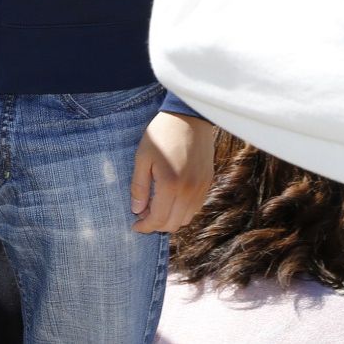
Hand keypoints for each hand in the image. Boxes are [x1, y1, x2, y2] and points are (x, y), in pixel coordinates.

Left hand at [129, 112, 217, 232]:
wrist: (189, 116)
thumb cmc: (162, 134)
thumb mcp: (143, 157)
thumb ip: (139, 186)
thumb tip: (137, 210)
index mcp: (170, 184)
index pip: (158, 220)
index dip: (145, 227)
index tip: (135, 225)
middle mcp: (189, 190)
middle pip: (173, 224)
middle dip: (156, 225)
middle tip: (144, 215)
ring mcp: (201, 187)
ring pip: (186, 219)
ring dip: (170, 219)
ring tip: (157, 207)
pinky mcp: (208, 181)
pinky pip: (196, 207)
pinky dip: (183, 210)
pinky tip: (172, 199)